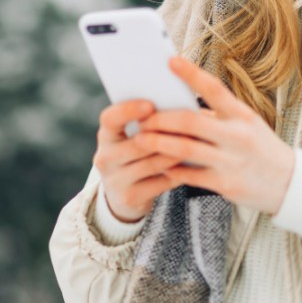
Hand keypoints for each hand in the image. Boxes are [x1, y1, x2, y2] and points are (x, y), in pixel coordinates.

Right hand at [93, 100, 183, 221]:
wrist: (123, 194)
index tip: (150, 105)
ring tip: (196, 142)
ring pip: (152, 163)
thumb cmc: (136, 153)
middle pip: (138, 143)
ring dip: (176, 152)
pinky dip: (179, 172)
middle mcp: (105, 158)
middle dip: (165, 134)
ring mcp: (115, 180)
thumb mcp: (132, 136)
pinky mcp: (130, 197)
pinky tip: (193, 164)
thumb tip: (177, 105)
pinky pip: (161, 182)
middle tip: (191, 124)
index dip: (128, 110)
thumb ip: (147, 121)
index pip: (109, 119)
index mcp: (106, 135)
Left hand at [137, 57, 295, 214]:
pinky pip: (190, 175)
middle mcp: (238, 135)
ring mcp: (232, 161)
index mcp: (243, 115)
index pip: (214, 89)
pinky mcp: (226, 184)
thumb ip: (218, 116)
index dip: (191, 74)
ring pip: (185, 149)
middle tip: (143, 118)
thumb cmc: (261, 148)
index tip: (171, 62)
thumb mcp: (247, 125)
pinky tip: (159, 165)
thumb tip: (181, 106)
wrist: (290, 183)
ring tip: (140, 140)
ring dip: (158, 143)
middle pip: (190, 121)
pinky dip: (171, 169)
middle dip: (161, 119)